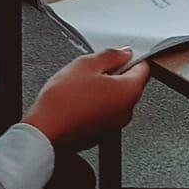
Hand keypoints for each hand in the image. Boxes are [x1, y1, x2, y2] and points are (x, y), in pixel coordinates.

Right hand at [22, 49, 149, 147]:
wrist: (44, 131)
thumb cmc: (63, 101)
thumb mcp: (87, 64)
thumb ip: (111, 55)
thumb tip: (123, 53)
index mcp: (130, 91)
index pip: (143, 67)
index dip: (129, 58)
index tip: (116, 56)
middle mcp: (127, 111)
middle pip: (129, 84)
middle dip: (114, 75)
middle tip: (93, 71)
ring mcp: (114, 125)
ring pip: (115, 99)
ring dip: (103, 91)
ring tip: (81, 87)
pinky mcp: (100, 134)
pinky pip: (103, 113)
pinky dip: (95, 106)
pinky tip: (78, 102)